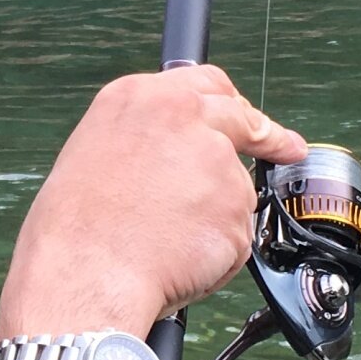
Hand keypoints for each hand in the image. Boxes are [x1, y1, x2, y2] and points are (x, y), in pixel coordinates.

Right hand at [0, 66, 308, 337]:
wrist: (84, 275)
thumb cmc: (75, 231)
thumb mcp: (96, 155)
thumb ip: (146, 140)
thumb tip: (172, 155)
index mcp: (139, 99)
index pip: (205, 84)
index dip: (232, 105)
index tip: (250, 117)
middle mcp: (183, 116)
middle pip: (242, 118)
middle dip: (268, 136)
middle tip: (285, 148)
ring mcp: (215, 158)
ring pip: (237, 188)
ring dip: (218, 216)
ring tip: (165, 243)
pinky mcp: (236, 203)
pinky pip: (237, 233)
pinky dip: (219, 252)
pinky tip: (180, 259)